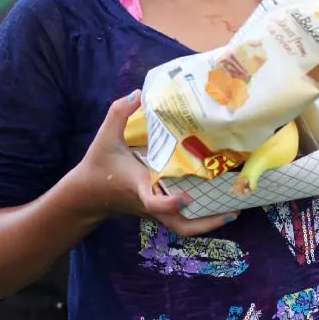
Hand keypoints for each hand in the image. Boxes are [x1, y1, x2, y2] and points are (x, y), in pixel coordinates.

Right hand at [72, 91, 238, 235]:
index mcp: (139, 187)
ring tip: (232, 209)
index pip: (154, 203)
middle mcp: (150, 203)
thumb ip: (119, 113)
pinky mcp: (156, 209)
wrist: (86, 195)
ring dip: (207, 222)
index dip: (170, 204)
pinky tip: (215, 197)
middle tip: (232, 211)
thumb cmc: (98, 166)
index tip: (187, 197)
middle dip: (206, 224)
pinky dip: (198, 214)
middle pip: (179, 226)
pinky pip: (180, 218)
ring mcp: (154, 210)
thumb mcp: (105, 137)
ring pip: (182, 226)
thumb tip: (138, 93)